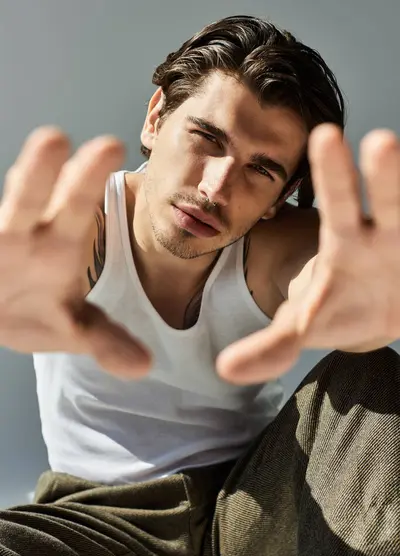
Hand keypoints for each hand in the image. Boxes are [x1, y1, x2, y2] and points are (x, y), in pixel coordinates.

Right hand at [0, 127, 150, 377]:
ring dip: (5, 188)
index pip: (76, 210)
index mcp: (59, 244)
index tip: (110, 143)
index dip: (88, 182)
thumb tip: (145, 367)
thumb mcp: (73, 327)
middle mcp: (22, 234)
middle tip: (54, 138)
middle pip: (29, 201)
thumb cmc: (35, 309)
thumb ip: (107, 341)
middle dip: (39, 173)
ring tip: (19, 156)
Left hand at [217, 124, 399, 383]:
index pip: (337, 205)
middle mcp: (388, 234)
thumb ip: (270, 346)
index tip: (327, 134)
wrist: (378, 310)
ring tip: (398, 157)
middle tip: (381, 142)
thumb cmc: (338, 307)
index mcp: (347, 243)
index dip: (334, 175)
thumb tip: (223, 370)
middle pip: (392, 201)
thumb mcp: (303, 326)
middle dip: (390, 177)